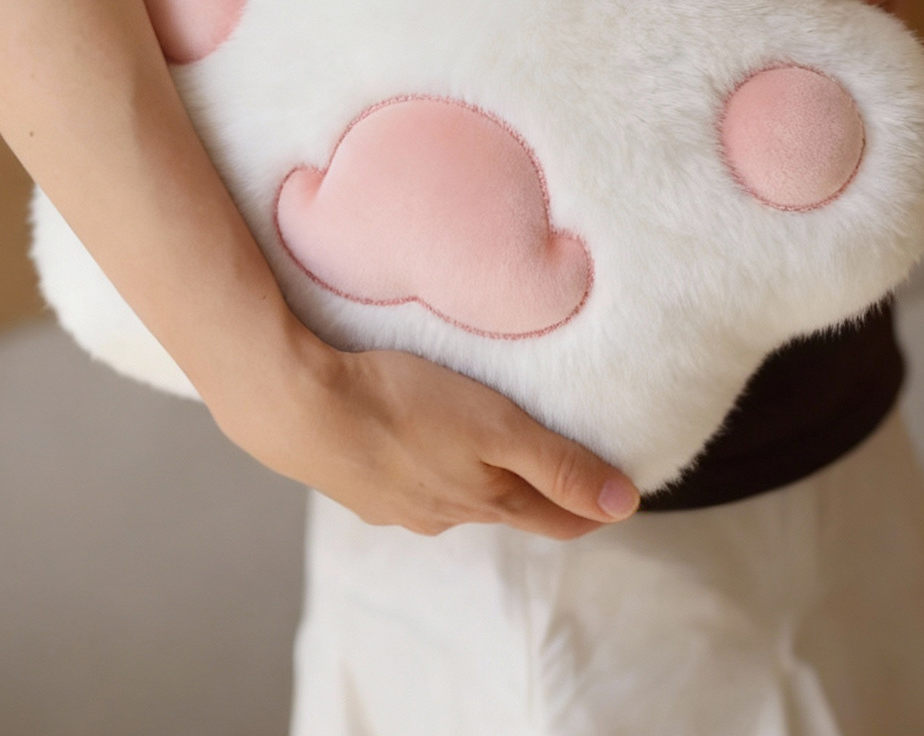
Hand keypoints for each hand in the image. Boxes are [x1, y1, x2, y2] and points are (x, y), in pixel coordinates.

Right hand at [208, 315, 641, 539]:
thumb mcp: (495, 429)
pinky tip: (416, 448)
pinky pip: (409, 482)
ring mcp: (395, 504)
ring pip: (454, 497)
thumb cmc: (402, 407)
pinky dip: (428, 469)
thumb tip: (625, 505)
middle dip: (536, 496)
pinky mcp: (357, 483)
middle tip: (562, 476)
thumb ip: (558, 464)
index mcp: (483, 499)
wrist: (298, 408)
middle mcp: (442, 513)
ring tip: (486, 456)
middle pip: (505, 508)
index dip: (588, 510)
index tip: (617, 501)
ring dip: (478, 482)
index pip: (554, 517)